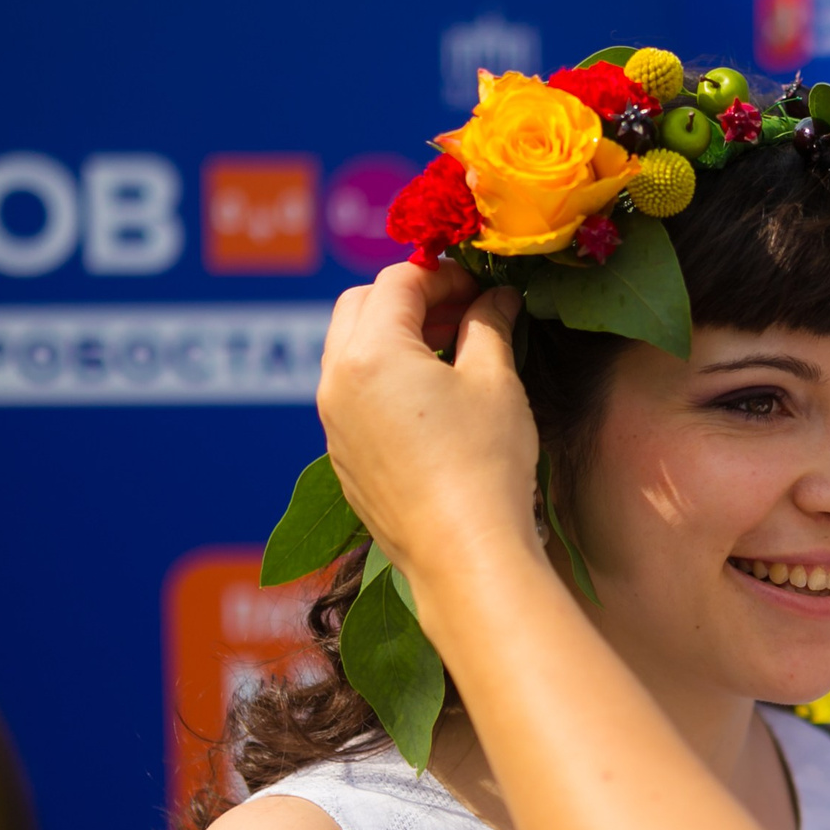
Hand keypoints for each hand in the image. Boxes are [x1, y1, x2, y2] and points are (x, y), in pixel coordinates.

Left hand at [316, 260, 538, 590]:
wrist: (463, 555)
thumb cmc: (484, 463)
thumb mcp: (496, 381)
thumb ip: (489, 324)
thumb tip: (496, 297)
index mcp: (370, 352)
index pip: (399, 281)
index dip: (445, 275)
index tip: (482, 290)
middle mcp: (336, 382)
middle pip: (359, 305)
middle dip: (409, 298)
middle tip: (461, 313)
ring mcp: (333, 423)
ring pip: (349, 351)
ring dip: (393, 337)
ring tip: (450, 354)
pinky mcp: (342, 457)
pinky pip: (352, 395)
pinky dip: (384, 378)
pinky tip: (432, 402)